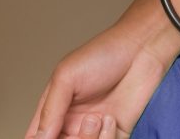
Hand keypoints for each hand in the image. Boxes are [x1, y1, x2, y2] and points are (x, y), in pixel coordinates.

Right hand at [25, 18, 173, 138]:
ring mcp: (94, 131)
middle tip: (84, 122)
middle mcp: (73, 123)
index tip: (50, 137)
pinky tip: (111, 119)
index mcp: (55, 109)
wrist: (141, 49)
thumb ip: (50, 110)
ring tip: (97, 118)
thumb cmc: (103, 54)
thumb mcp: (67, 76)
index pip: (37, 137)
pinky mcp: (116, 134)